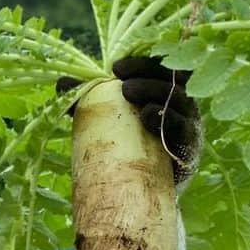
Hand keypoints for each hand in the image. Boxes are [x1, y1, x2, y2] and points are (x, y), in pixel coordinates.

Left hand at [56, 55, 203, 187]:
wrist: (148, 188)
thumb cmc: (131, 144)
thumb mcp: (112, 118)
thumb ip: (92, 99)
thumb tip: (61, 83)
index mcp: (166, 89)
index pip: (160, 66)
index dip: (141, 61)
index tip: (115, 68)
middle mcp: (181, 103)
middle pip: (171, 78)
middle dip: (146, 73)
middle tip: (120, 82)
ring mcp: (188, 125)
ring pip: (177, 100)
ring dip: (153, 92)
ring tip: (127, 92)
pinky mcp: (188, 149)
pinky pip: (181, 129)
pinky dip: (164, 120)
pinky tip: (146, 115)